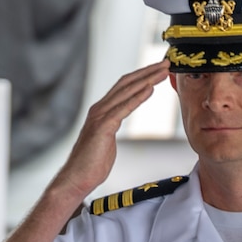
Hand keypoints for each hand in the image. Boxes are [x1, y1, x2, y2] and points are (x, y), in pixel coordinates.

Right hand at [45, 61, 170, 214]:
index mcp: (100, 112)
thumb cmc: (91, 164)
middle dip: (147, 71)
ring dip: (147, 79)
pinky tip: (150, 88)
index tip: (157, 70)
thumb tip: (117, 122)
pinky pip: (124, 108)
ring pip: (126, 91)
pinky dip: (138, 96)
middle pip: (126, 83)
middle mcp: (99, 109)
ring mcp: (100, 116)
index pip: (123, 87)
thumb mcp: (105, 140)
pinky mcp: (103, 126)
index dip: (141, 76)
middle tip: (165, 63)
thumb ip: (111, 127)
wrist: (76, 178)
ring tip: (163, 71)